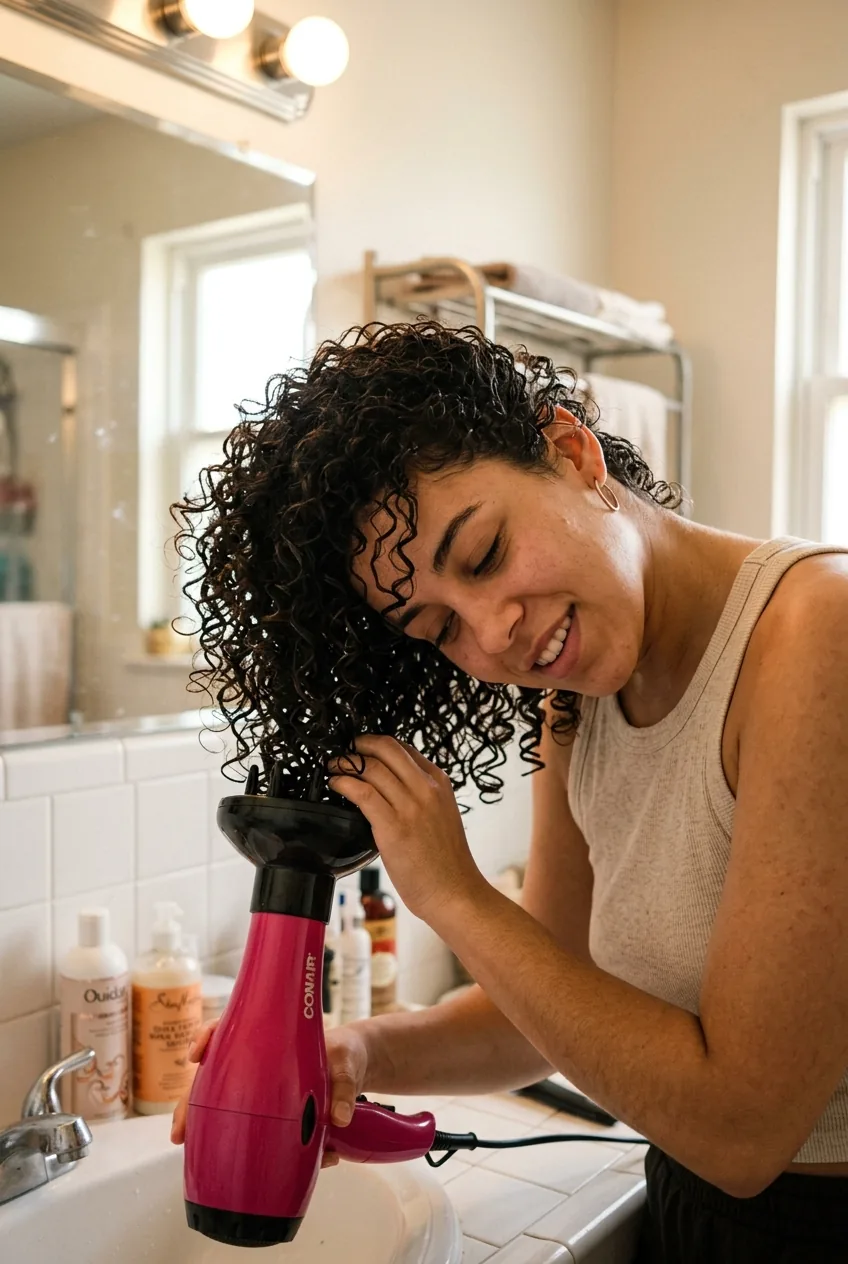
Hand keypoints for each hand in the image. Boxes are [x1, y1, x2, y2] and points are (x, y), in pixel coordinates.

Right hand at [170, 1020, 369, 1170]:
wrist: (358, 1067)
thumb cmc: (346, 1054)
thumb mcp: (347, 1062)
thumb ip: (344, 1087)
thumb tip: (338, 1118)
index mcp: (273, 1039)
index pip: (230, 1029)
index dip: (209, 1037)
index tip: (196, 1055)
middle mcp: (260, 1064)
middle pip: (214, 1075)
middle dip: (191, 1101)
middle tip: (179, 1130)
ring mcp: (263, 1089)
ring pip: (222, 1103)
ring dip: (202, 1124)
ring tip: (188, 1146)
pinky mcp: (274, 1113)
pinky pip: (252, 1128)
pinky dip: (240, 1143)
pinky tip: (230, 1160)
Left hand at [328, 735, 482, 923]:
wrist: (454, 892)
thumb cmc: (446, 862)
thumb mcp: (441, 815)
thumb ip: (421, 796)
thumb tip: (390, 785)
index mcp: (439, 783)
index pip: (404, 748)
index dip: (378, 743)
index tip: (362, 747)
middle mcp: (426, 789)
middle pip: (386, 748)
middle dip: (360, 744)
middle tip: (346, 750)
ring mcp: (410, 806)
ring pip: (371, 767)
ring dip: (346, 763)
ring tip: (334, 767)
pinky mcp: (393, 826)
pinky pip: (362, 792)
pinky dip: (343, 783)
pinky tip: (335, 784)